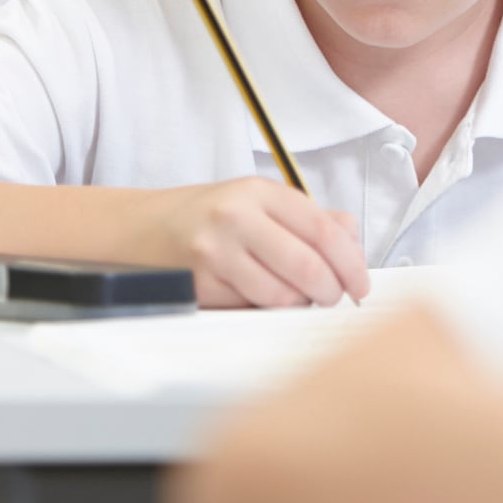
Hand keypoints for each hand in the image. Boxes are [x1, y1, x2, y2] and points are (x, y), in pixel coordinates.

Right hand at [145, 176, 368, 308]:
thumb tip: (354, 241)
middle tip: (335, 297)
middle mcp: (236, 218)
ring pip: (283, 295)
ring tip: (297, 296)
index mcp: (258, 192)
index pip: (324, 231)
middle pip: (308, 266)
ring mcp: (215, 253)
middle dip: (332, 290)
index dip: (352, 263)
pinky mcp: (200, 286)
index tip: (361, 283)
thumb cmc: (208, 216)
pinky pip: (253, 309)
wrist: (141, 229)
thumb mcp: (257, 201)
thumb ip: (309, 217)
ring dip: (300, 304)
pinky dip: (269, 311)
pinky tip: (265, 298)